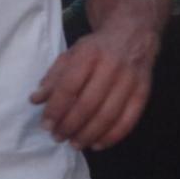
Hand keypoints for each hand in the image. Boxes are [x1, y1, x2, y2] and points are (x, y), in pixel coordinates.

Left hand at [29, 23, 157, 150]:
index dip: (55, 109)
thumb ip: (54, 77)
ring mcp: (130, 79)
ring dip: (88, 135)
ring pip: (108, 115)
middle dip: (70, 126)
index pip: (69, 86)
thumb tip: (36, 100)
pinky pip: (129, 120)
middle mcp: (112, 65)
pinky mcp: (143, 91)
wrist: (133, 34)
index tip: (46, 125)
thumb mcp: (72, 54)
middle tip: (58, 137)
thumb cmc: (97, 48)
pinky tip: (97, 144)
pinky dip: (112, 137)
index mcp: (90, 53)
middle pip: (88, 104)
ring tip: (74, 144)